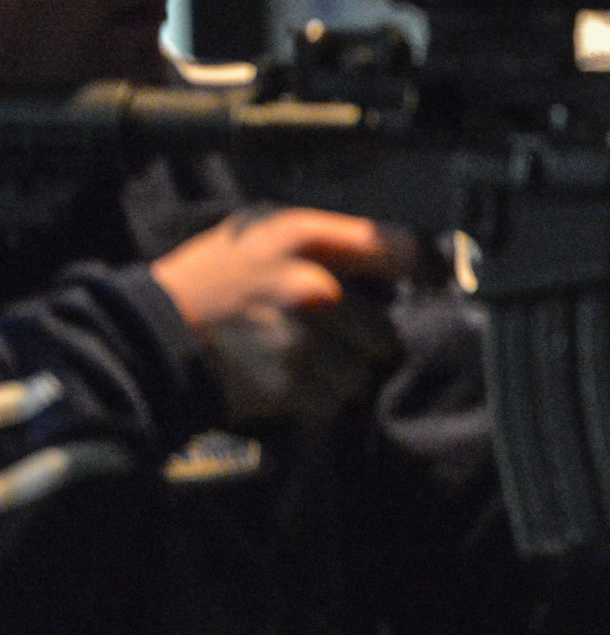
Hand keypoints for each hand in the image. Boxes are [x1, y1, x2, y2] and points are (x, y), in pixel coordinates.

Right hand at [150, 209, 420, 424]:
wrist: (149, 336)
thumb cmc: (210, 280)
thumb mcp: (262, 233)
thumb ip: (326, 241)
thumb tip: (396, 255)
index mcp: (306, 240)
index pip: (399, 248)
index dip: (428, 266)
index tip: (436, 279)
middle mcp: (313, 288)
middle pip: (386, 331)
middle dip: (366, 341)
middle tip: (334, 339)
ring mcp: (303, 341)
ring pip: (364, 373)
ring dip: (344, 375)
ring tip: (305, 362)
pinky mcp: (288, 385)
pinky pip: (334, 401)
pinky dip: (318, 399)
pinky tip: (289, 382)